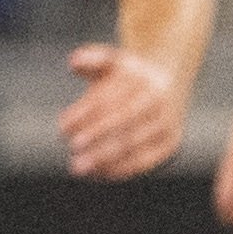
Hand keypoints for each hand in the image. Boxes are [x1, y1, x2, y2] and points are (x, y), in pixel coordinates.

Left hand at [58, 44, 185, 178]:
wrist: (170, 82)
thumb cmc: (129, 76)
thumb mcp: (113, 61)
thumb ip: (92, 59)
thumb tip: (74, 61)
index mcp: (141, 78)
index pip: (110, 99)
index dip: (84, 114)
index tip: (62, 128)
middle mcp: (158, 100)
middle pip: (123, 121)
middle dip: (96, 137)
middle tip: (73, 148)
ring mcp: (167, 123)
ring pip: (134, 144)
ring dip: (104, 158)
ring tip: (80, 167)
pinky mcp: (170, 143)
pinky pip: (145, 161)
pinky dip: (121, 170)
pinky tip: (99, 174)